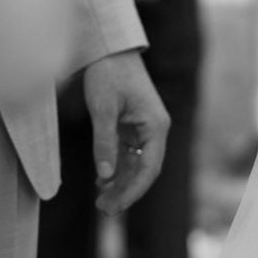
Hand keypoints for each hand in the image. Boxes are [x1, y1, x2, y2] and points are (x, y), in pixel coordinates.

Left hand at [83, 50, 169, 215]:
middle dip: (126, 191)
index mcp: (156, 127)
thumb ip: (104, 143)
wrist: (110, 47)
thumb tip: (104, 175)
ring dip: (121, 182)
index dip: (133, 190)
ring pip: (136, 164)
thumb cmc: (109, 73)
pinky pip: (129, 153)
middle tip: (104, 210)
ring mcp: (146, 129)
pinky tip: (102, 180)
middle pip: (145, 170)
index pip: (149, 168)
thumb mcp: (102, 109)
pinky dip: (117, 168)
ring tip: (101, 200)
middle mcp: (156, 131)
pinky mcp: (134, 125)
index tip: (115, 206)